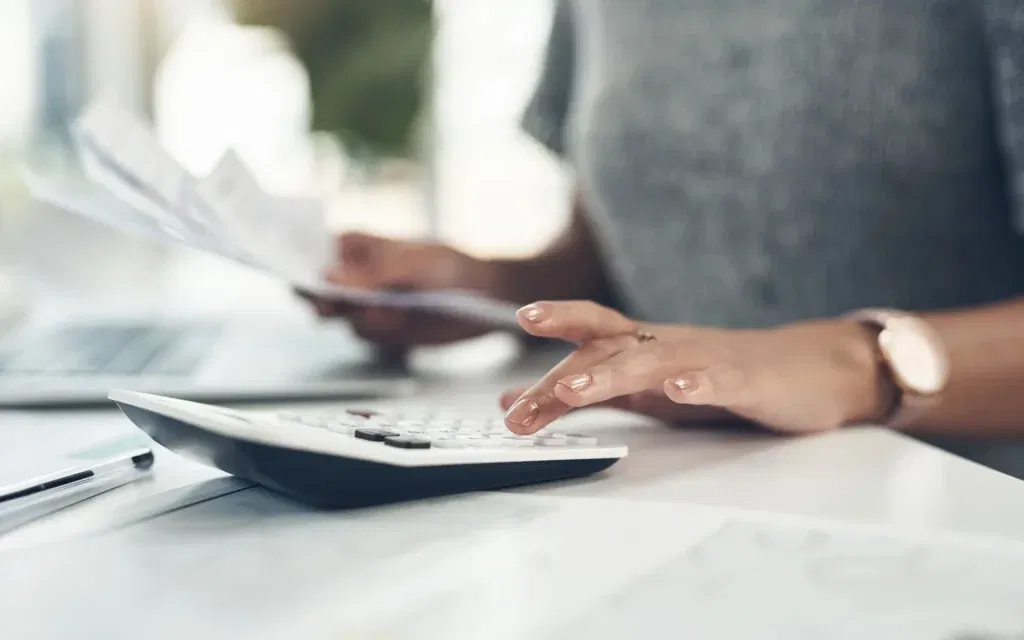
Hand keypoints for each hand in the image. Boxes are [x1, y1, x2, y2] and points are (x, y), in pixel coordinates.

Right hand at [300, 232, 505, 346]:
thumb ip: (371, 274)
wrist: (486, 298)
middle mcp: (352, 276)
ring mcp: (363, 304)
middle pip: (315, 291)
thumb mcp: (413, 263)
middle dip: (323, 299)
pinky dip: (381, 332)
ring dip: (363, 317)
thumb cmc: (450, 266)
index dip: (292, 259)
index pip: (309, 250)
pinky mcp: (380, 329)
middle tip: (337, 302)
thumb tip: (327, 278)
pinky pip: (364, 335)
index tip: (290, 272)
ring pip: (339, 318)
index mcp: (353, 246)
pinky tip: (403, 321)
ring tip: (396, 309)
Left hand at [500, 301, 892, 434]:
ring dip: (611, 373)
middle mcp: (665, 345)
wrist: (808, 367)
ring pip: (652, 361)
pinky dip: (699, 382)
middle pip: (606, 345)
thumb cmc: (716, 375)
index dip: (539, 373)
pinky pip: (721, 379)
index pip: (583, 346)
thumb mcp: (642, 388)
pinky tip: (683, 389)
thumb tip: (517, 400)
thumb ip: (584, 389)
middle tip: (522, 404)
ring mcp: (705, 359)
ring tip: (577, 388)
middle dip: (562, 371)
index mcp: (641, 347)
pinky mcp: (747, 380)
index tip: (503, 397)